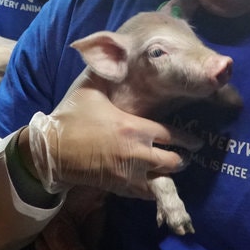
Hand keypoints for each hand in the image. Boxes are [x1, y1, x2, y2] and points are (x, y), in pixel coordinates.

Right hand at [24, 80, 194, 196]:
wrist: (52, 150)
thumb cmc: (72, 117)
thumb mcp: (90, 90)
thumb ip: (107, 74)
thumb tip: (116, 56)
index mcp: (134, 127)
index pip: (172, 136)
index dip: (188, 140)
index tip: (197, 142)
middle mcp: (137, 153)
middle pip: (173, 161)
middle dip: (181, 159)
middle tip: (185, 156)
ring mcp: (129, 173)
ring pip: (161, 179)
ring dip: (168, 174)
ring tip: (171, 170)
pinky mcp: (119, 187)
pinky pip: (145, 193)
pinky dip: (152, 189)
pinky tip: (153, 183)